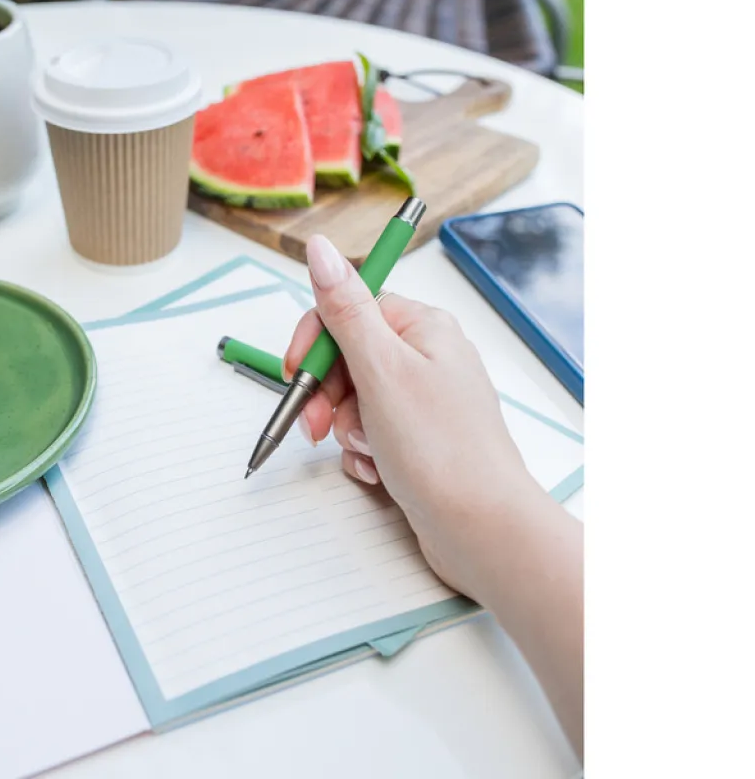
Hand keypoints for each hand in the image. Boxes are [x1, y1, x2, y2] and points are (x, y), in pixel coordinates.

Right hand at [285, 234, 549, 602]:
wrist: (482, 531)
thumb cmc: (443, 450)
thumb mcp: (381, 369)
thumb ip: (345, 308)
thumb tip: (322, 249)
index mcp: (422, 327)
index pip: (349, 309)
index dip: (316, 342)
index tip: (297, 373)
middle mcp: (426, 358)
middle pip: (347, 357)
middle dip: (327, 394)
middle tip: (317, 426)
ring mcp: (423, 400)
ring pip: (353, 399)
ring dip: (346, 428)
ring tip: (368, 451)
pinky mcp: (418, 439)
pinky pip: (369, 433)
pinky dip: (363, 452)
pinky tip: (378, 471)